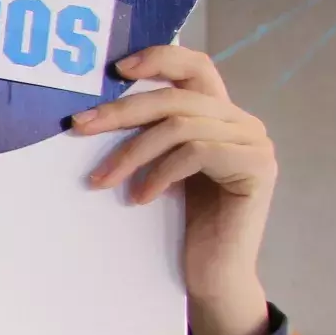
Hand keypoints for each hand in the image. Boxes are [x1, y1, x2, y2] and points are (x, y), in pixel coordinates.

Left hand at [74, 44, 274, 334]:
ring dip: (130, 152)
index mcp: (219, 115)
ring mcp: (254, 143)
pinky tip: (139, 199)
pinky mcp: (256, 168)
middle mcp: (242, 122)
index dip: (160, 57)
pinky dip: (159, 173)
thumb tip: (93, 111)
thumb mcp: (158, 170)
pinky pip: (196, 153)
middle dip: (121, 111)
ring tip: (101, 181)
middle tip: (78, 127)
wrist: (211, 276)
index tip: (115, 69)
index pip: (196, 66)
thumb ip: (149, 136)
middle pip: (176, 96)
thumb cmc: (179, 226)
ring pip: (180, 125)